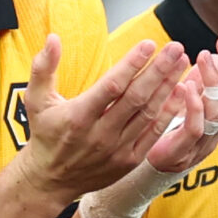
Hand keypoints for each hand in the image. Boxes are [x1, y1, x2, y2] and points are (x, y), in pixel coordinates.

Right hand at [19, 36, 195, 200]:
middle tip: (175, 48)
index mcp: (79, 117)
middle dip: (159, 70)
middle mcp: (101, 134)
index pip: (112, 86)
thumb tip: (53, 38)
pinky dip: (169, 112)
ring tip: (182, 62)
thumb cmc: (45, 134)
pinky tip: (180, 92)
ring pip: (149, 114)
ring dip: (168, 86)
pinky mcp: (130, 161)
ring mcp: (118, 150)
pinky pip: (154, 133)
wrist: (51, 180)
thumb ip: (43, 68)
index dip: (132, 64)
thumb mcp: (36, 101)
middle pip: (137, 98)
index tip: (148, 44)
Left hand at [142, 31, 217, 177]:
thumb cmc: (171, 130)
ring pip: (217, 109)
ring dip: (211, 80)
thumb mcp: (189, 100)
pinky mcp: (185, 151)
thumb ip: (200, 81)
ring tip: (203, 56)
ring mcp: (204, 140)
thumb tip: (209, 54)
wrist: (151, 168)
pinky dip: (194, 106)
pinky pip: (196, 128)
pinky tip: (187, 86)